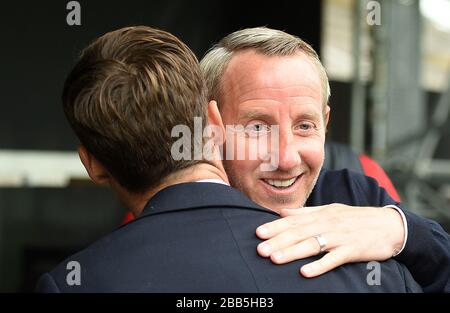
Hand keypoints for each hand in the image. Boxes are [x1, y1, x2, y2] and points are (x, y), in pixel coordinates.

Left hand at [256, 204, 404, 276]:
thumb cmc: (355, 218)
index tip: (257, 232)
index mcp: (321, 214)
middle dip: (277, 241)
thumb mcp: (330, 210)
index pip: (293, 221)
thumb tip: (282, 211)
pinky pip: (334, 259)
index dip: (275, 226)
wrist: (390, 224)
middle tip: (260, 249)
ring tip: (275, 259)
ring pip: (312, 245)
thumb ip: (305, 212)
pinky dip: (319, 265)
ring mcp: (340, 237)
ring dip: (292, 252)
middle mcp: (328, 224)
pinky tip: (305, 272)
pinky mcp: (352, 250)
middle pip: (298, 233)